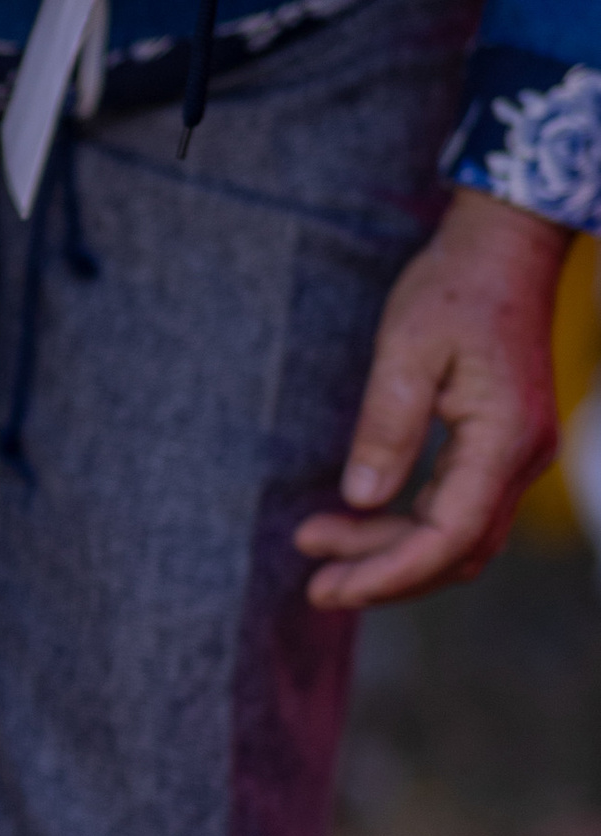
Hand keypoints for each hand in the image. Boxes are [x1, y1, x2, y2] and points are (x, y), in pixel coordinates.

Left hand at [295, 188, 572, 609]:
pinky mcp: (500, 449)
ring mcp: (516, 456)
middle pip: (456, 551)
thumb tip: (361, 497)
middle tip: (314, 584)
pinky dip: (406, 526)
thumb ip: (387, 425)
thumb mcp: (405, 347)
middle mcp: (521, 458)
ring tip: (317, 544)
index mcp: (503, 438)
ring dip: (390, 552)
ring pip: (457, 537)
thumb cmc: (454, 288)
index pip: (451, 536)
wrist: (504, 251)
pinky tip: (355, 518)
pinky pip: (457, 510)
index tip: (330, 584)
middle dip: (384, 574)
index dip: (390, 572)